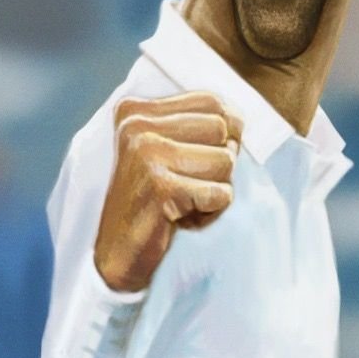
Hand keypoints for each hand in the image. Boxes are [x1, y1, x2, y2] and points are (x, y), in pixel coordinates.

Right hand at [94, 92, 242, 291]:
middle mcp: (137, 126)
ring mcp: (146, 154)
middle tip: (189, 186)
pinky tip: (181, 220)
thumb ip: (197, 124)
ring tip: (183, 202)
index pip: (212, 102)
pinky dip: (211, 213)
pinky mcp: (160, 187)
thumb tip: (240, 119)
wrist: (117, 255)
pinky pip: (221, 194)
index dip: (227, 131)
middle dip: (220, 164)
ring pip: (226, 161)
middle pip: (223, 130)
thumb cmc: (153, 200)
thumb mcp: (167, 149)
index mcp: (135, 110)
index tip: (201, 160)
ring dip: (214, 190)